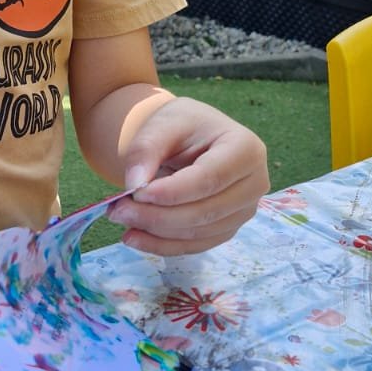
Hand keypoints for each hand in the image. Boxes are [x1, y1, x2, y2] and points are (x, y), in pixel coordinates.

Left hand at [106, 97, 268, 255]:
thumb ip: (146, 150)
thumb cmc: (182, 126)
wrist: (192, 138)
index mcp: (246, 149)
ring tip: (120, 219)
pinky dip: (162, 246)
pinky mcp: (227, 229)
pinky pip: (195, 245)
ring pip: (198, 233)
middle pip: (205, 212)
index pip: (209, 179)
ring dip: (155, 233)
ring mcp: (244, 211)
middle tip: (117, 211)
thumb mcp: (162, 125)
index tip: (136, 194)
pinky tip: (134, 237)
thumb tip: (135, 185)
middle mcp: (254, 183)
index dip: (172, 192)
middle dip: (157, 216)